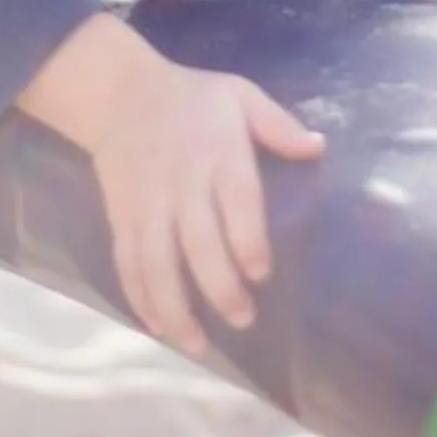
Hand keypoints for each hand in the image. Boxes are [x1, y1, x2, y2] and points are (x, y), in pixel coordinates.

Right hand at [15, 15, 325, 357]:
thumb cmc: (192, 98)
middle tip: (242, 319)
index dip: (246, 239)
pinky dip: (138, 295)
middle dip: (217, 286)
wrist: (118, 92)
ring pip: (155, 260)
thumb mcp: (238, 94)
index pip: (234, 198)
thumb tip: (318, 148)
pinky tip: (157, 326)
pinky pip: (127, 260)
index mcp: (216, 149)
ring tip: (197, 345)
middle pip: (196, 240)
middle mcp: (180, 180)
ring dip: (174, 305)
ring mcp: (146, 200)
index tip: (260, 273)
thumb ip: (277, 124)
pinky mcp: (120, 214)